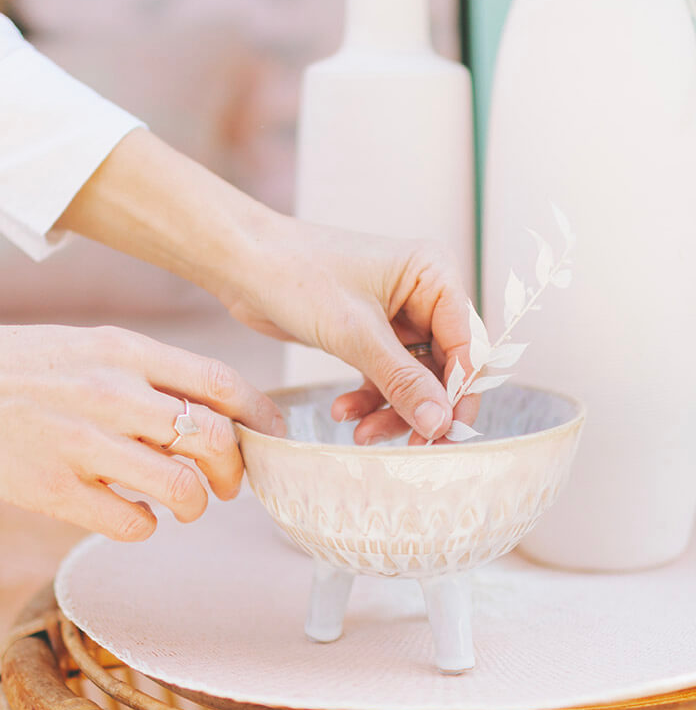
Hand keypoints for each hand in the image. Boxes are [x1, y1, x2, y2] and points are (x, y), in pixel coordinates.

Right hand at [0, 323, 283, 539]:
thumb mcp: (85, 346)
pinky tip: (131, 515)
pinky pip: (133, 524)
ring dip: (195, 506)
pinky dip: (145, 527)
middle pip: (216, 439)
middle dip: (236, 470)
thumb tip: (205, 409)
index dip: (262, 414)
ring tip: (181, 505)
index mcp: (124, 350)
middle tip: (227, 484)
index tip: (272, 437)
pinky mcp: (53, 490)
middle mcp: (112, 392)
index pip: (221, 382)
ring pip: (183, 489)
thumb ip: (144, 372)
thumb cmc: (8, 364)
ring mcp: (83, 443)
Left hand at [57, 130, 477, 440]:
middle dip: (421, 406)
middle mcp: (423, 291)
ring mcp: (396, 313)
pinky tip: (342, 413)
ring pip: (412, 377)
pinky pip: (383, 375)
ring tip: (360, 434)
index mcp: (435, 274)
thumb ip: (402, 380)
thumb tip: (442, 425)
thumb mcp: (354, 334)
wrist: (241, 262)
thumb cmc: (297, 276)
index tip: (442, 435)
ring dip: (390, 408)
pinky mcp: (368, 331)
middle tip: (408, 447)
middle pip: (443, 365)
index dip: (458, 393)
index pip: (466, 345)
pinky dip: (368, 397)